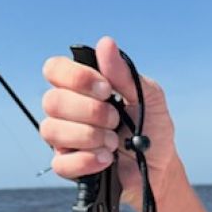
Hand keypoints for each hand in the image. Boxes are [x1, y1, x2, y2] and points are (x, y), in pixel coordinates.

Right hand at [41, 36, 176, 209]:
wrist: (159, 168)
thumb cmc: (152, 130)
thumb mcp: (149, 98)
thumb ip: (125, 74)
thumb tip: (106, 43)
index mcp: (82, 87)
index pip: (54, 69)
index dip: (77, 78)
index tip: (106, 89)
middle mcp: (67, 110)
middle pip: (52, 101)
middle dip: (91, 111)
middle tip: (116, 120)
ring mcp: (64, 139)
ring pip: (52, 131)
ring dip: (90, 136)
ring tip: (114, 142)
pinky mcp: (68, 165)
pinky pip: (60, 163)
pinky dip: (87, 161)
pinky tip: (107, 159)